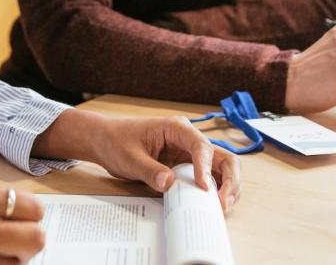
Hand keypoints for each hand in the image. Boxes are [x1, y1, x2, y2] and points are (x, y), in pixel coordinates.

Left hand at [85, 113, 240, 211]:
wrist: (105, 141)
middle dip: (230, 179)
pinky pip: (208, 178)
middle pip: (222, 157)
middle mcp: (189, 140)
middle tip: (223, 202)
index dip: (206, 167)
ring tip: (222, 207)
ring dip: (227, 187)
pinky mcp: (186, 167)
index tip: (204, 187)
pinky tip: (213, 206)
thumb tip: (169, 183)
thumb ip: (150, 170)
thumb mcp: (130, 158)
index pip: (202, 146)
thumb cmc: (116, 141)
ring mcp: (190, 154)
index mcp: (177, 129)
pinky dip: (216, 191)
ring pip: (221, 169)